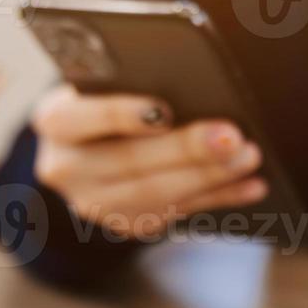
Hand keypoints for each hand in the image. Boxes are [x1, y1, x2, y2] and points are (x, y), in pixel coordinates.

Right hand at [31, 84, 267, 239]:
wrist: (91, 145)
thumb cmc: (110, 97)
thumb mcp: (106, 84)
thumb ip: (133, 83)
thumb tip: (196, 88)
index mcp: (55, 122)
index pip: (82, 117)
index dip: (122, 114)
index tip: (165, 110)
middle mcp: (65, 168)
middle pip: (130, 161)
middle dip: (187, 149)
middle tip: (232, 136)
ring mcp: (95, 204)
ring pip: (156, 194)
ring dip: (211, 177)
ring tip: (249, 158)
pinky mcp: (127, 223)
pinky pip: (179, 212)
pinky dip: (219, 197)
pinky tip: (251, 185)